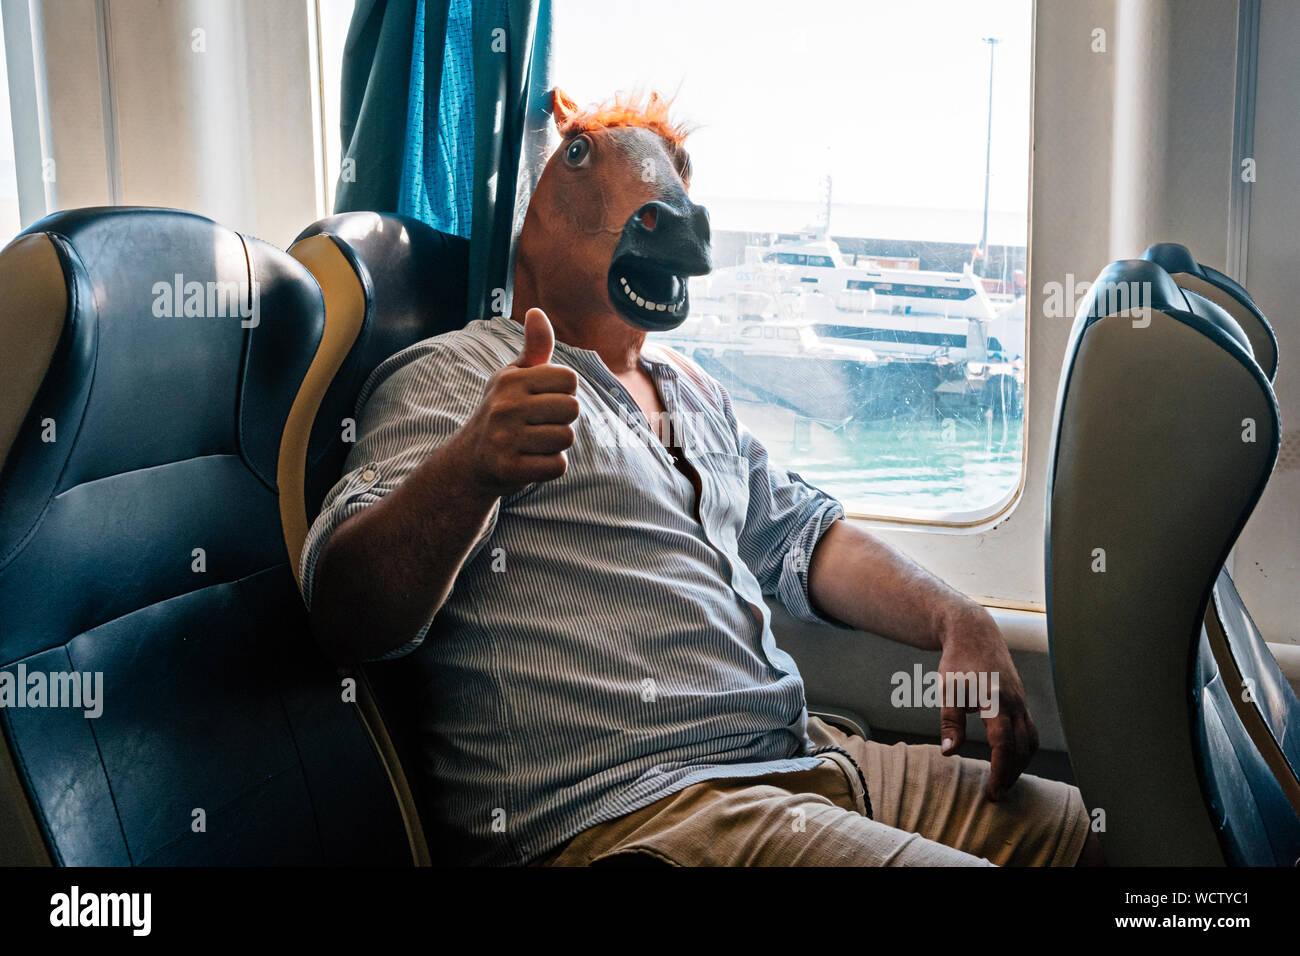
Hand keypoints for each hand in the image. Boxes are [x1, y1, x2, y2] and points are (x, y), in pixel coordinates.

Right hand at [456, 308, 579, 496]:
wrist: (470, 460)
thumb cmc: (502, 411)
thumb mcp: (513, 377)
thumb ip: (534, 347)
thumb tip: (537, 311)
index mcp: (511, 380)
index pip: (570, 380)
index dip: (563, 393)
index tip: (542, 401)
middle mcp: (505, 406)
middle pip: (572, 409)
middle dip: (561, 420)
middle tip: (536, 425)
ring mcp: (505, 438)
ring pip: (566, 438)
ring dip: (555, 445)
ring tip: (532, 443)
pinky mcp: (509, 468)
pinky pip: (558, 466)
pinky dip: (550, 467)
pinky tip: (530, 461)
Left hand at [935, 603, 1037, 800]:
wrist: (973, 631)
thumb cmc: (957, 660)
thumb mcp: (947, 689)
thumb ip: (951, 721)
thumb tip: (950, 753)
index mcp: (996, 701)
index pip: (1004, 745)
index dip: (1000, 770)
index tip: (992, 791)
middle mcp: (1015, 703)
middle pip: (1022, 748)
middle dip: (1011, 773)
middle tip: (996, 793)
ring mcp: (1021, 701)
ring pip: (1031, 740)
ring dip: (1021, 763)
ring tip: (1004, 780)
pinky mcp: (1020, 699)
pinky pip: (1030, 730)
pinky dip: (1025, 748)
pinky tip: (1011, 758)